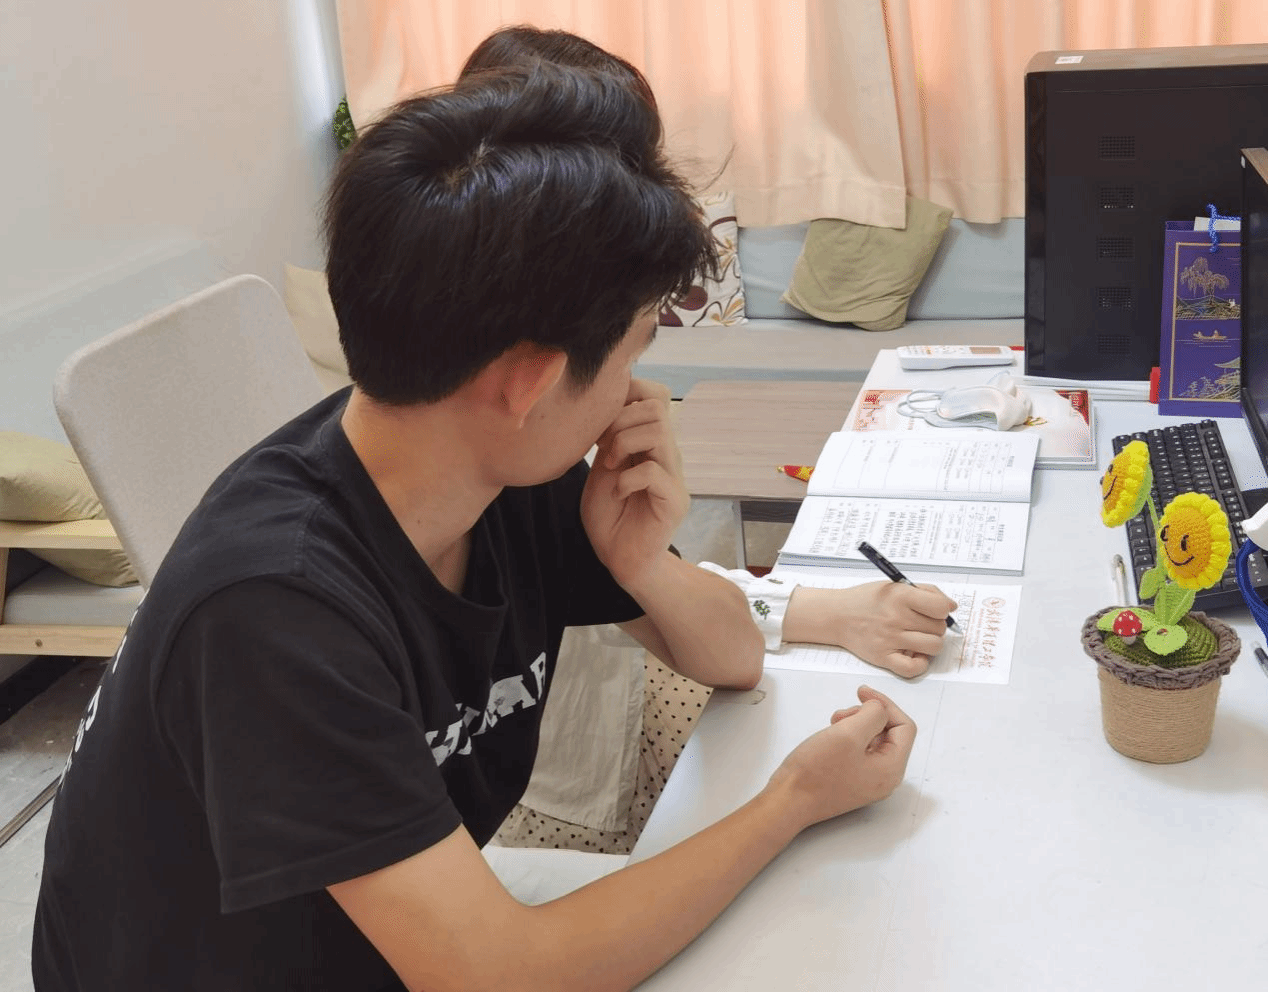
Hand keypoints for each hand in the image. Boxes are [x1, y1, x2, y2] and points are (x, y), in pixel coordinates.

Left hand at [581, 379, 688, 588]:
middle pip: (657, 406)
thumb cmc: (609, 517)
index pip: (654, 395)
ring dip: (624, 443)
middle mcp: (667, 454)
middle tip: (603, 448)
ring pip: (658, 431)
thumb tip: (606, 407)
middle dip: (620, 419)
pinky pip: (653, 472)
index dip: (627, 394)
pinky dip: (627, 478)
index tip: (601, 422)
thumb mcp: (602, 469)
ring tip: (609, 466)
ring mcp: (674, 476)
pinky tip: (617, 493)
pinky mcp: (674, 501)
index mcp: (649, 442)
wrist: (620, 560)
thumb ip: (608, 440)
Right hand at [767, 685, 916, 829]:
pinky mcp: (852, 781)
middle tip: (841, 714)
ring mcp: (869, 781)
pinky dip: (849, 737)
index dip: (886, 705)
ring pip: (873, 741)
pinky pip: (861, 752)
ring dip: (856, 724)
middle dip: (867, 715)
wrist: (788, 802)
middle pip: (890, 733)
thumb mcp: (849, 734)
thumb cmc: (816, 771)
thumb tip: (879, 709)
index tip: (861, 693)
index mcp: (892, 768)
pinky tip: (831, 736)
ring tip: (833, 724)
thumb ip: (873, 715)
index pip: (905, 727)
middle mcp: (885, 778)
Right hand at [784, 581, 957, 677]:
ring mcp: (890, 640)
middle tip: (921, 623)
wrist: (837, 615)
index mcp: (900, 596)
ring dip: (931, 643)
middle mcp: (896, 618)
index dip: (942, 609)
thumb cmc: (867, 599)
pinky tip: (914, 654)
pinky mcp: (883, 658)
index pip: (940, 608)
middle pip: (939, 628)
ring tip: (919, 638)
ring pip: (933, 647)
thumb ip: (925, 591)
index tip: (933, 610)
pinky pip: (914, 668)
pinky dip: (920, 664)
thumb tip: (951, 607)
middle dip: (935, 626)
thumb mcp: (895, 586)